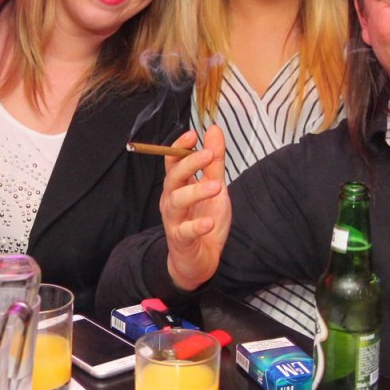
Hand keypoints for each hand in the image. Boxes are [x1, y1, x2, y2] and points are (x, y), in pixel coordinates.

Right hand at [160, 126, 230, 291]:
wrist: (200, 259)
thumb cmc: (204, 218)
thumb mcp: (214, 186)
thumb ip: (214, 161)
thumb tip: (214, 129)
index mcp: (179, 185)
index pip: (172, 161)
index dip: (179, 147)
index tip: (193, 135)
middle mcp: (172, 199)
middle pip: (173, 177)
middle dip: (189, 163)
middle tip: (208, 154)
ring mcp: (174, 220)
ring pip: (177, 201)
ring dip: (196, 192)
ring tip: (216, 187)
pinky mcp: (181, 240)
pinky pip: (185, 232)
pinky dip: (196, 226)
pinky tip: (208, 223)